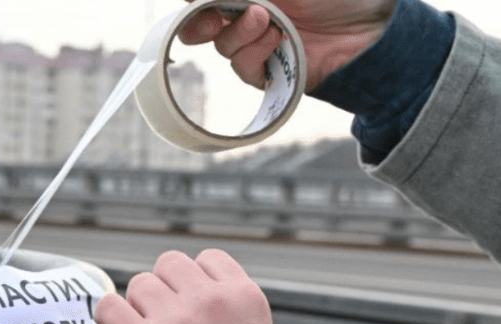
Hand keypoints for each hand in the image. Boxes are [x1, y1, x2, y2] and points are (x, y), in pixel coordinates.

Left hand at [96, 250, 278, 323]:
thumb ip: (226, 308)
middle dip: (164, 289)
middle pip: (169, 265)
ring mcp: (177, 319)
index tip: (189, 303)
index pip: (209, 259)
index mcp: (244, 295)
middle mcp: (211, 300)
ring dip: (138, 305)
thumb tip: (184, 293)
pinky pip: (109, 306)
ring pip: (139, 284)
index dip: (194, 279)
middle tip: (166, 323)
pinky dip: (107, 317)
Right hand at [178, 0, 395, 90]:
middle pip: (199, 23)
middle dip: (197, 18)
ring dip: (238, 31)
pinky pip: (241, 67)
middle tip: (208, 15)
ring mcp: (257, 44)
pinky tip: (278, 39)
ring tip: (266, 18)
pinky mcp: (267, 71)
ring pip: (222, 45)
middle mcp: (248, 14)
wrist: (374, 29)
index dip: (194, 0)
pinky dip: (254, 53)